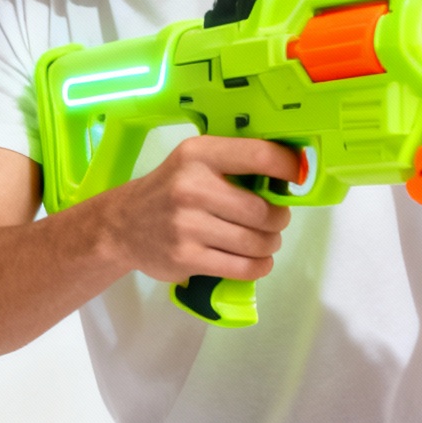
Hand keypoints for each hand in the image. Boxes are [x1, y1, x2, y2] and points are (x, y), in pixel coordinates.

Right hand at [98, 136, 301, 283]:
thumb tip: (291, 171)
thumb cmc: (170, 189)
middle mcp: (192, 188)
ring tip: (264, 241)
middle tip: (276, 220)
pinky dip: (259, 266)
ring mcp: (187, 226)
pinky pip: (241, 267)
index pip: (259, 155)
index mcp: (200, 155)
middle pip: (263, 211)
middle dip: (279, 219)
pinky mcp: (186, 258)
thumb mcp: (195, 161)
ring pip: (256, 242)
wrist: (122, 226)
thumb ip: (235, 163)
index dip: (288, 168)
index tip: (299, 177)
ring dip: (270, 245)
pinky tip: (257, 260)